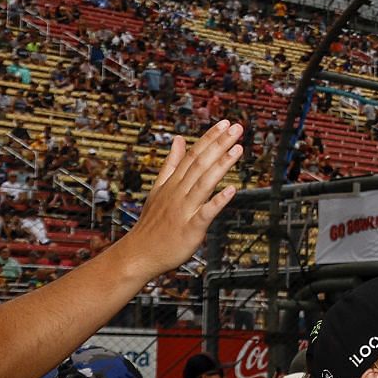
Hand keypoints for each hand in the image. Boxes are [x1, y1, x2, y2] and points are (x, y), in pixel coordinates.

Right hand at [124, 121, 242, 272]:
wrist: (139, 254)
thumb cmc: (152, 223)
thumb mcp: (158, 189)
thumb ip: (171, 164)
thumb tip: (178, 139)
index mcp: (173, 183)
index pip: (193, 155)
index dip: (210, 138)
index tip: (225, 123)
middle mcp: (178, 192)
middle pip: (200, 164)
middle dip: (219, 144)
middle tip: (237, 127)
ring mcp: (184, 210)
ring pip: (204, 183)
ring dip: (222, 165)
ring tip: (238, 148)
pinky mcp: (190, 229)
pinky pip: (205, 213)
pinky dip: (218, 202)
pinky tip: (232, 190)